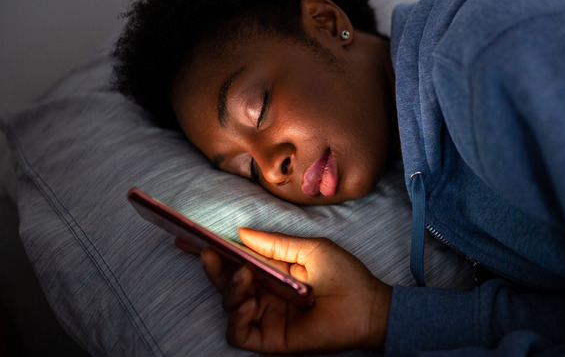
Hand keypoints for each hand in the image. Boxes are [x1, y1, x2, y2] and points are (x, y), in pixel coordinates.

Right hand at [201, 228, 391, 353]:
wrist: (368, 307)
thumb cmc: (345, 275)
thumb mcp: (309, 250)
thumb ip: (275, 244)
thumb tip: (242, 232)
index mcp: (272, 271)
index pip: (236, 261)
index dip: (214, 251)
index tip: (189, 238)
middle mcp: (265, 294)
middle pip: (226, 283)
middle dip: (214, 267)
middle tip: (209, 254)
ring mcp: (266, 316)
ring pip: (228, 305)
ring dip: (230, 289)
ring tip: (246, 277)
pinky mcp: (270, 339)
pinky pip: (238, 334)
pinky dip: (236, 319)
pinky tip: (249, 305)